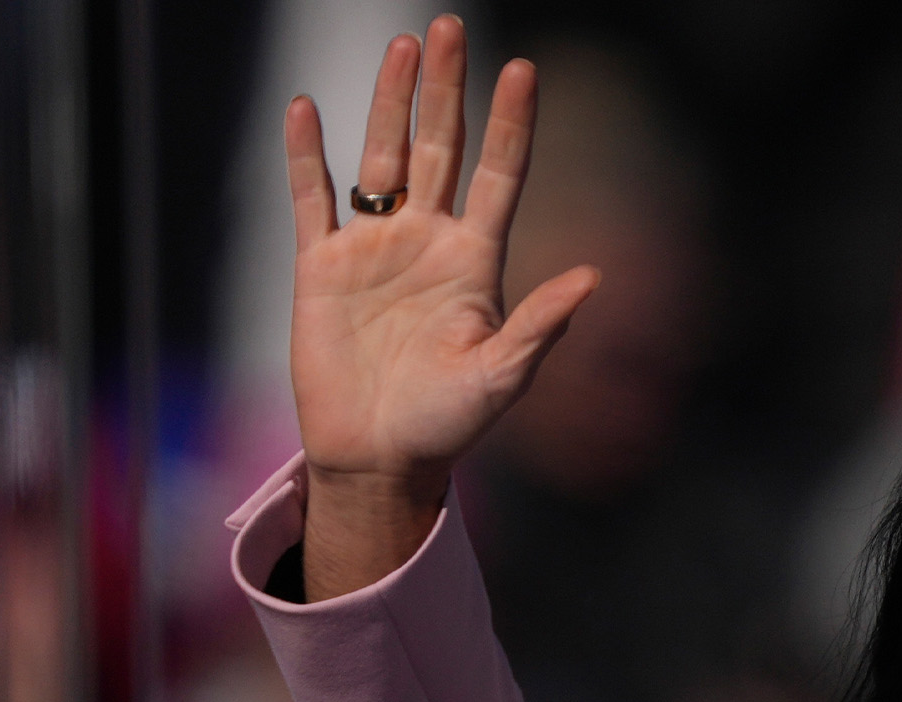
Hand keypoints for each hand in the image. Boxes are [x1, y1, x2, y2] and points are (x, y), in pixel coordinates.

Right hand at [282, 16, 599, 597]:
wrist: (378, 457)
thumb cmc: (446, 425)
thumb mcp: (500, 378)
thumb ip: (540, 327)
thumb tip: (594, 278)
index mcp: (476, 261)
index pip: (499, 174)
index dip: (512, 124)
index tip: (524, 70)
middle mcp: (427, 241)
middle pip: (440, 147)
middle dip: (447, 89)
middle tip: (450, 27)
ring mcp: (374, 247)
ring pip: (382, 156)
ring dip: (390, 102)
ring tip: (403, 46)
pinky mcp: (323, 266)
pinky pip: (313, 197)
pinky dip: (307, 155)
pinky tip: (307, 108)